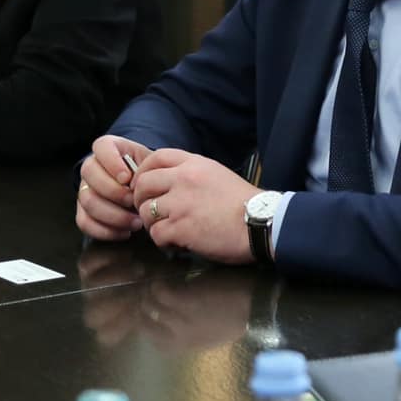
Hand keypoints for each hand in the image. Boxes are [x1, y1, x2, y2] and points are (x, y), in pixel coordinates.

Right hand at [76, 135, 152, 241]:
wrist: (144, 189)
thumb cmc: (148, 174)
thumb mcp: (151, 163)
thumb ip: (146, 168)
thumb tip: (140, 184)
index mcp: (108, 148)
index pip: (101, 146)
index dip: (112, 162)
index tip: (128, 178)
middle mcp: (91, 166)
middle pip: (90, 173)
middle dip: (114, 192)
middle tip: (134, 202)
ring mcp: (84, 189)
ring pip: (88, 200)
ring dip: (113, 215)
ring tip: (136, 222)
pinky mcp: (83, 211)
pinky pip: (84, 222)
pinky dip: (105, 231)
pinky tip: (125, 232)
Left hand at [128, 148, 255, 264]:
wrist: (260, 222)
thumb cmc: (243, 203)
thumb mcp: (217, 174)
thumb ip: (192, 174)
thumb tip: (169, 183)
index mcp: (194, 164)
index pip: (156, 157)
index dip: (143, 171)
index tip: (143, 184)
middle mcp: (184, 179)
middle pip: (143, 184)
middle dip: (140, 200)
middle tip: (149, 212)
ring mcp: (180, 203)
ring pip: (145, 211)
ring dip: (153, 224)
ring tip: (169, 230)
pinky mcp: (181, 227)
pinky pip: (156, 234)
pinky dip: (163, 241)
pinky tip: (177, 243)